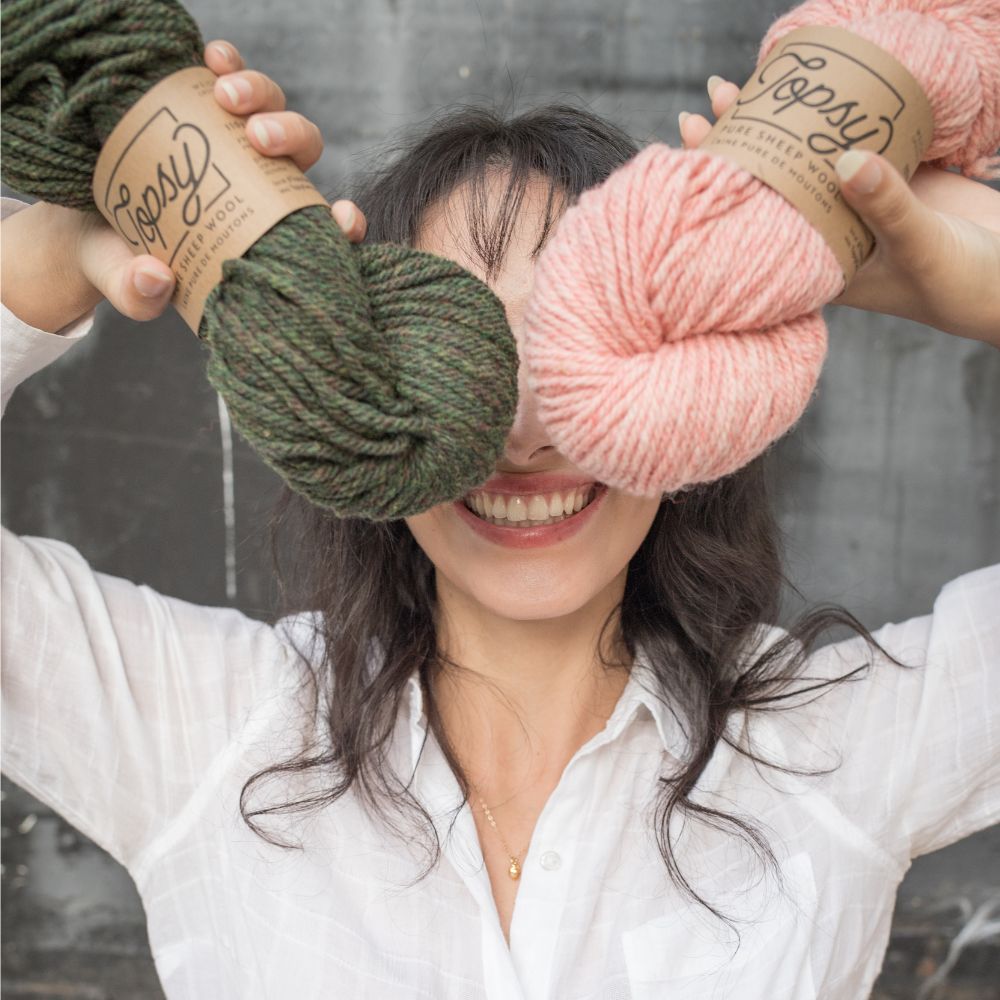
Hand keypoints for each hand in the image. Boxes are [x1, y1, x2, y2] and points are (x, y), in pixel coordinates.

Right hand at [1, 41, 368, 332]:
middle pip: (301, 150)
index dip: (343, 222)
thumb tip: (157, 279)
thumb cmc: (121, 262)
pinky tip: (213, 59)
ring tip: (225, 95)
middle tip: (259, 138)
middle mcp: (259, 181)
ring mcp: (231, 138)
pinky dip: (227, 62)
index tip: (344, 218)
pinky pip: (226, 71)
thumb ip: (138, 294)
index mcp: (262, 231)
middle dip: (292, 135)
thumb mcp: (125, 281)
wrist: (79, 224)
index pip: (320, 225)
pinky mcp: (199, 102)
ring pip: (271, 105)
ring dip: (260, 93)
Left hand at [679, 76, 999, 346]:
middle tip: (709, 100)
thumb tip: (844, 161)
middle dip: (741, 143)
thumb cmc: (962, 283)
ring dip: (782, 124)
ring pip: (808, 158)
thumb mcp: (920, 247)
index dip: (722, 186)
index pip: (753, 221)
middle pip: (772, 182)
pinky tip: (814, 88)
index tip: (693, 146)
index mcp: (815, 262)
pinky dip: (836, 116)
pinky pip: (856, 141)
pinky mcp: (895, 178)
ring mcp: (859, 205)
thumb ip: (885, 206)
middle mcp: (828, 233)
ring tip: (743, 84)